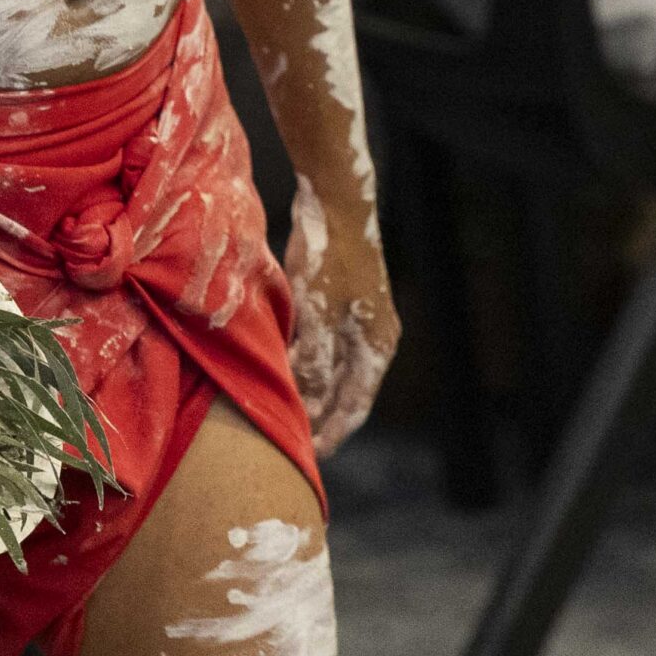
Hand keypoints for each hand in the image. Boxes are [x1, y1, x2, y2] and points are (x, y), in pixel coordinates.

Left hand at [283, 181, 398, 454]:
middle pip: (344, 390)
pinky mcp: (337, 298)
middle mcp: (372, 336)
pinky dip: (302, 361)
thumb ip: (315, 362)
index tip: (308, 457)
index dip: (331, 433)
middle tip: (288, 440)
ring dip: (309, 389)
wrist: (335, 199)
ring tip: (280, 409)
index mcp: (377, 346)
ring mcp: (356, 317)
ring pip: (330, 367)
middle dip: (319, 417)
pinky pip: (320, 343)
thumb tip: (310, 406)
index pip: (355, 406)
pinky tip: (278, 367)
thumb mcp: (319, 313)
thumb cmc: (330, 255)